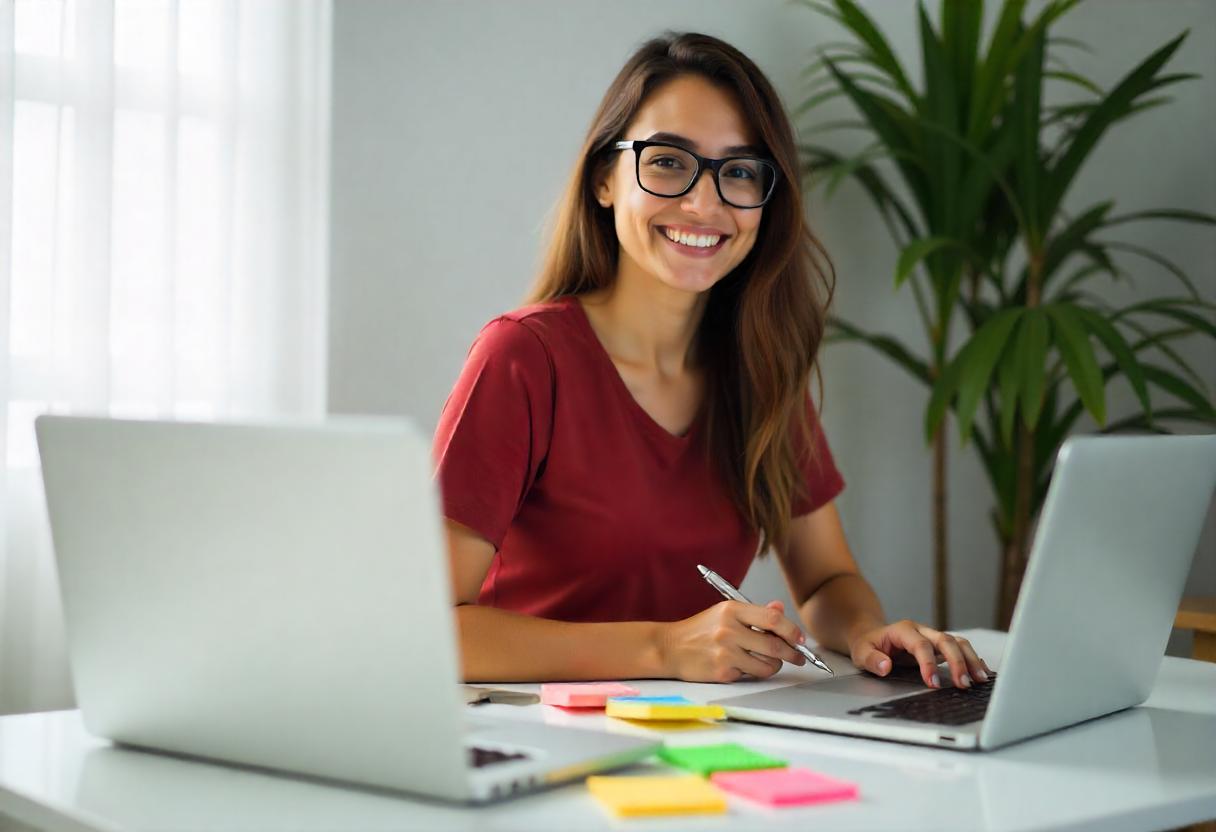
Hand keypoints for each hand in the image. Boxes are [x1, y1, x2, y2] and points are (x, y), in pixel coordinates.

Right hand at [658, 600, 807, 681]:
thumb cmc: (700, 630)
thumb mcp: (725, 613)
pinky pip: (752, 675)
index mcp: (732, 610)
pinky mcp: (722, 671)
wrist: (669, 648)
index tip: (800, 639)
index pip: (773, 619)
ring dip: (772, 665)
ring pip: (767, 664)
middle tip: (798, 657)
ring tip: (763, 660)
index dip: (792, 631)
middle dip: (793, 654)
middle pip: (775, 645)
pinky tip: (740, 665)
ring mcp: (726, 651)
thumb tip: (780, 609)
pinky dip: (753, 672)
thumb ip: (755, 613)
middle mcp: (729, 629)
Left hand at [849, 620, 991, 688]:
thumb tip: (886, 666)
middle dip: (957, 662)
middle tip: (963, 684)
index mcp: (903, 630)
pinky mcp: (939, 646)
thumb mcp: (861, 652)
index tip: (933, 684)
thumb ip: (872, 659)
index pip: (920, 645)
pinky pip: (960, 648)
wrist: (871, 635)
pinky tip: (981, 671)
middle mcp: (922, 630)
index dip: (928, 663)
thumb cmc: (868, 645)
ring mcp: (932, 637)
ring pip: (957, 642)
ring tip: (980, 679)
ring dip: (970, 660)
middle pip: (945, 640)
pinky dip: (972, 659)